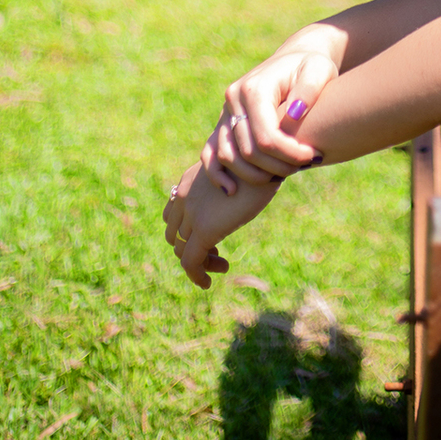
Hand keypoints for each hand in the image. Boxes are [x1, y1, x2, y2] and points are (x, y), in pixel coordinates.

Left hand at [162, 161, 280, 288]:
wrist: (267, 157)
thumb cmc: (260, 160)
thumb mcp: (235, 169)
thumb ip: (225, 182)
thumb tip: (234, 193)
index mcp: (189, 179)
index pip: (173, 214)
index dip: (185, 230)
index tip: (210, 236)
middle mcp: (184, 195)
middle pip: (174, 234)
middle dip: (190, 246)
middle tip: (215, 252)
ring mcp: (192, 213)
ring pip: (182, 250)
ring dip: (200, 262)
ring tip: (222, 265)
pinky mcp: (204, 230)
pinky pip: (190, 262)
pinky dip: (197, 276)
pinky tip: (208, 283)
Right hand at [203, 48, 336, 191]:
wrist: (295, 59)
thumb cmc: (311, 66)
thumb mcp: (318, 71)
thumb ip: (309, 90)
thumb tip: (294, 114)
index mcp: (253, 88)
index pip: (266, 135)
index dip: (289, 153)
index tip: (313, 156)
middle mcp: (233, 100)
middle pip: (248, 150)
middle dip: (277, 166)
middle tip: (304, 167)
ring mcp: (225, 113)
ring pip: (228, 157)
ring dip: (255, 175)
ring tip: (284, 175)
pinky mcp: (223, 124)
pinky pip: (211, 154)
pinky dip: (218, 175)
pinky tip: (233, 191)